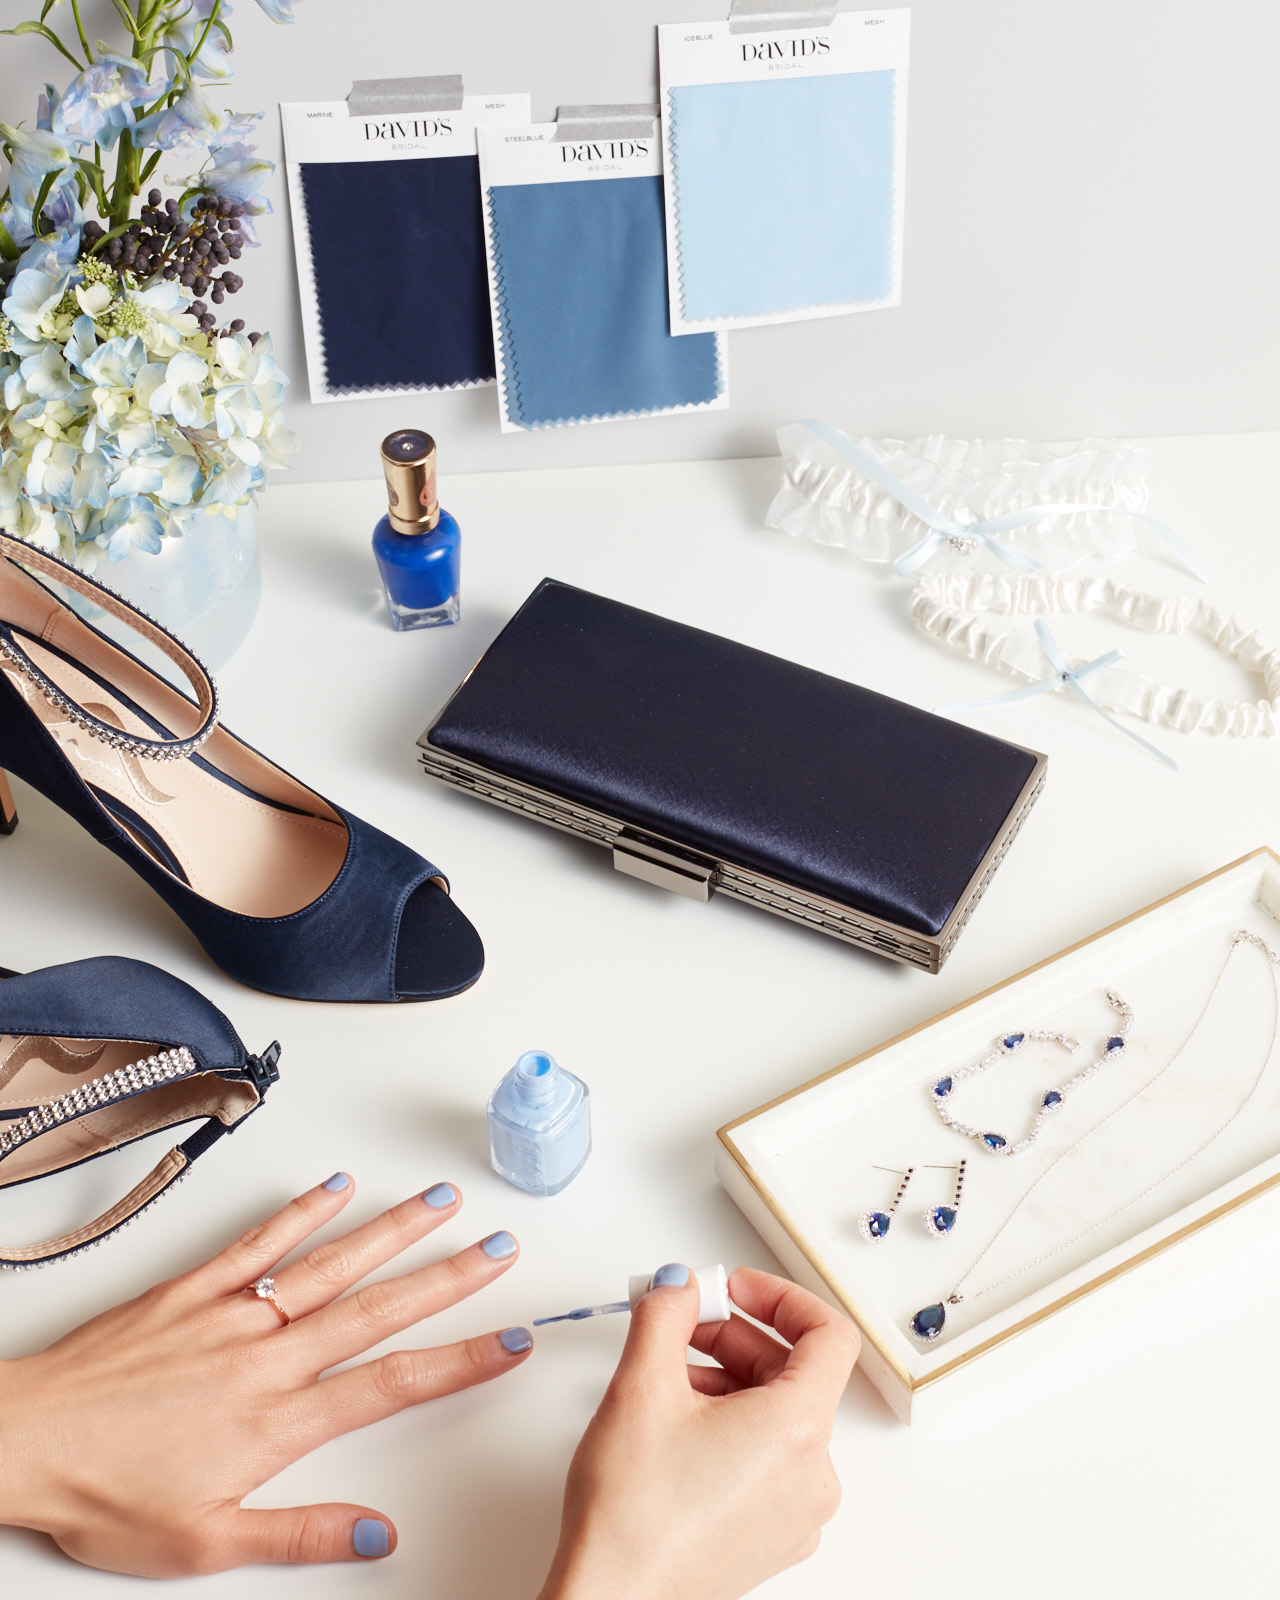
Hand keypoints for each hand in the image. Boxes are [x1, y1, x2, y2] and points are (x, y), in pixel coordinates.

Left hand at [0, 1174, 530, 1575]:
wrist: (22, 1442)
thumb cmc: (103, 1495)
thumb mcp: (204, 1543)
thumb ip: (297, 1534)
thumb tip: (373, 1534)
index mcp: (277, 1421)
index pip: (391, 1385)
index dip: (461, 1361)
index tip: (510, 1339)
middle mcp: (265, 1358)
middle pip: (376, 1309)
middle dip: (448, 1277)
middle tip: (500, 1248)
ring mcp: (229, 1316)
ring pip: (329, 1265)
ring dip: (391, 1232)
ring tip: (441, 1203)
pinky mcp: (190, 1290)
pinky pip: (256, 1244)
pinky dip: (300, 1213)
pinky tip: (336, 1188)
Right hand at [538, 1266, 858, 1599]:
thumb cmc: (631, 1516)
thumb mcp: (640, 1385)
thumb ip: (665, 1313)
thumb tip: (679, 1285)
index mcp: (796, 1430)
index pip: (829, 1334)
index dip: (779, 1296)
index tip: (733, 1289)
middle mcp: (812, 1475)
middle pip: (794, 1373)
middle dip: (736, 1337)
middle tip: (679, 1323)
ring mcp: (796, 1513)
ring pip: (777, 1417)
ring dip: (727, 1380)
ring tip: (665, 1379)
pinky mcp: (772, 1537)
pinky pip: (768, 1459)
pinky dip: (731, 1427)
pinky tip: (676, 1428)